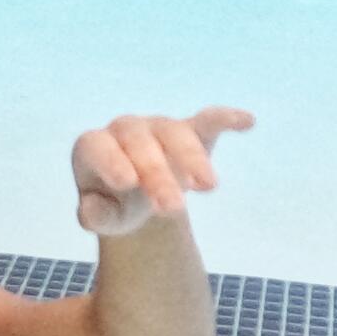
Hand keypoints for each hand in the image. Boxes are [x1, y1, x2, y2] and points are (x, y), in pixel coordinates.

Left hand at [71, 106, 254, 235]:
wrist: (140, 198)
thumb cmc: (116, 205)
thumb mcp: (105, 217)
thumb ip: (96, 216)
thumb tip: (89, 212)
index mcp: (95, 147)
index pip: (98, 146)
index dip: (111, 160)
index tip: (127, 182)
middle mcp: (126, 130)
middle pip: (140, 143)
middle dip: (158, 175)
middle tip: (173, 210)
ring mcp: (159, 127)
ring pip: (175, 133)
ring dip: (191, 158)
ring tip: (207, 188)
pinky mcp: (191, 130)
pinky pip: (208, 120)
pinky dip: (226, 119)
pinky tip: (247, 122)